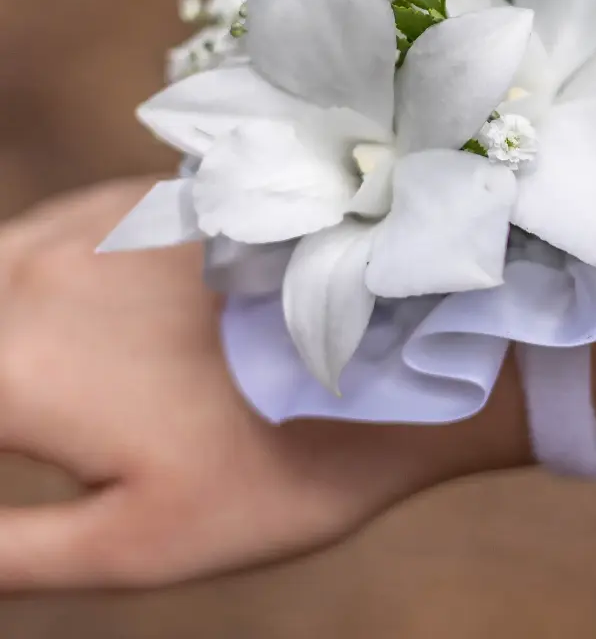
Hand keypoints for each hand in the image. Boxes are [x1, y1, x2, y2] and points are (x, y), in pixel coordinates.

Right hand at [0, 179, 528, 588]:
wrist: (403, 352)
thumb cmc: (278, 463)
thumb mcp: (134, 545)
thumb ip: (6, 550)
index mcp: (12, 367)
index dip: (4, 432)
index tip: (34, 449)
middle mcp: (32, 272)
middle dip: (10, 387)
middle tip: (58, 430)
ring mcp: (92, 220)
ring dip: (14, 327)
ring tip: (86, 391)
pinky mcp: (145, 196)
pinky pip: (49, 236)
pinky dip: (44, 285)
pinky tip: (104, 329)